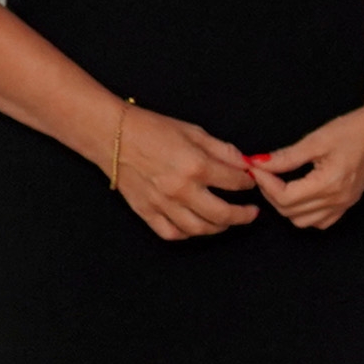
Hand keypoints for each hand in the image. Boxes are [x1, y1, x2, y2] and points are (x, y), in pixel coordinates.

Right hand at [113, 105, 260, 240]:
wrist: (112, 135)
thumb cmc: (152, 129)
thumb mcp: (194, 132)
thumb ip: (223, 150)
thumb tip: (246, 164)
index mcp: (196, 166)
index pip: (235, 182)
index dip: (249, 183)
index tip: (251, 182)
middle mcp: (181, 189)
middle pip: (222, 214)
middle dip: (243, 215)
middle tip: (252, 213)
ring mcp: (162, 203)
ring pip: (198, 228)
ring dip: (219, 228)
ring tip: (227, 221)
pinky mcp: (145, 211)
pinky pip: (171, 233)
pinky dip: (187, 234)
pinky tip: (196, 226)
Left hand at [248, 95, 363, 230]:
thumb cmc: (353, 129)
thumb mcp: (316, 140)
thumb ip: (286, 157)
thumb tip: (257, 164)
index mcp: (329, 183)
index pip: (285, 196)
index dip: (265, 183)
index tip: (256, 167)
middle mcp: (337, 199)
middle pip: (289, 211)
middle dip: (271, 193)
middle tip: (265, 172)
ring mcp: (344, 204)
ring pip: (302, 221)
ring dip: (286, 205)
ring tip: (281, 183)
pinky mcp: (348, 203)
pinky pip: (320, 221)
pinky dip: (304, 214)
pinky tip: (301, 195)